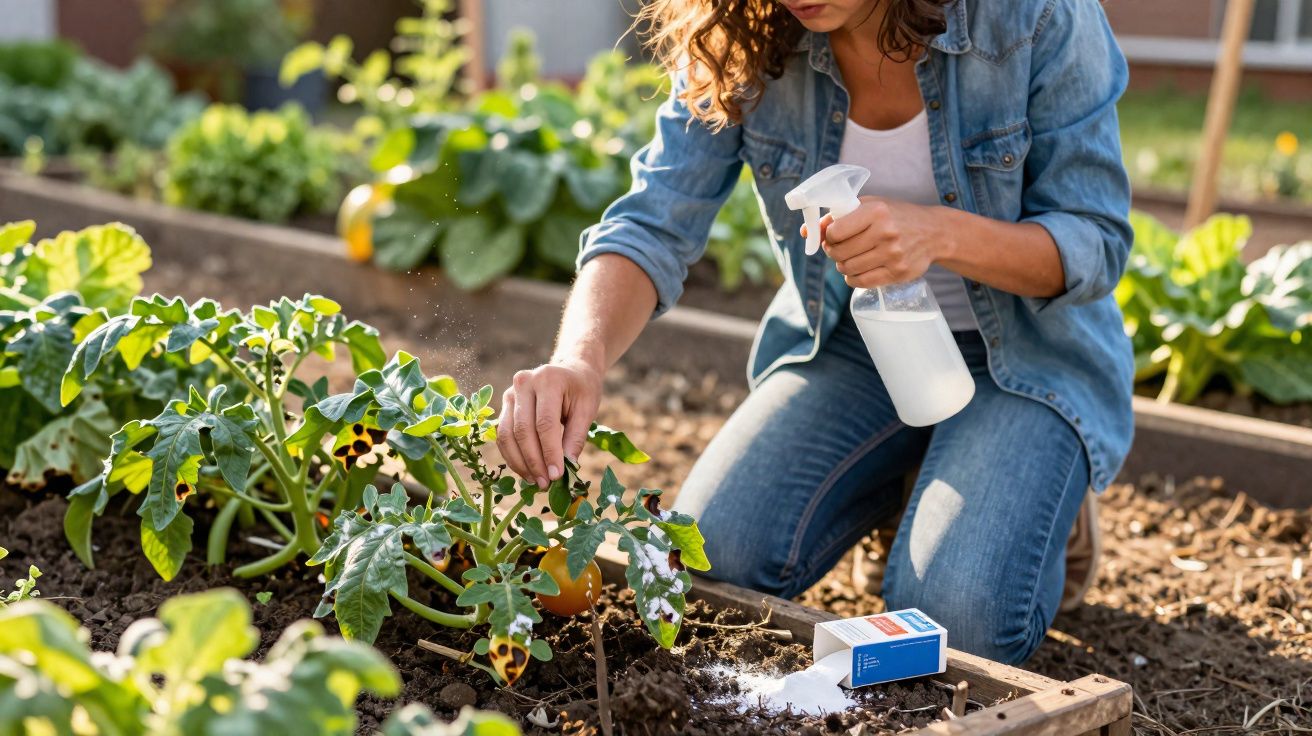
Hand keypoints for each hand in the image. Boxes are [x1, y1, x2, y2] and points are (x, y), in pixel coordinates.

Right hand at [496, 359, 602, 487]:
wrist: (570, 372)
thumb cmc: (582, 391)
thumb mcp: (587, 410)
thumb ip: (575, 438)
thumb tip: (566, 468)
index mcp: (548, 379)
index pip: (545, 423)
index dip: (549, 452)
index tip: (557, 475)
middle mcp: (523, 383)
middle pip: (522, 430)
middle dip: (534, 461)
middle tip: (546, 483)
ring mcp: (509, 393)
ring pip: (507, 435)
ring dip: (520, 462)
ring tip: (536, 481)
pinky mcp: (504, 405)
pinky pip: (502, 435)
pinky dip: (513, 456)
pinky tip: (526, 471)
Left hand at [802, 198, 946, 288]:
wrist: (934, 232)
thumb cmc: (895, 216)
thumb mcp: (869, 205)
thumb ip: (837, 216)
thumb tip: (806, 233)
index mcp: (876, 211)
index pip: (835, 231)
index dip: (828, 236)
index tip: (833, 235)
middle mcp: (885, 232)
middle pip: (839, 253)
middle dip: (833, 252)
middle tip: (839, 248)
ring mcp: (893, 255)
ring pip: (848, 269)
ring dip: (842, 266)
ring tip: (849, 258)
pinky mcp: (898, 273)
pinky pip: (861, 282)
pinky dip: (852, 278)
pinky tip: (857, 270)